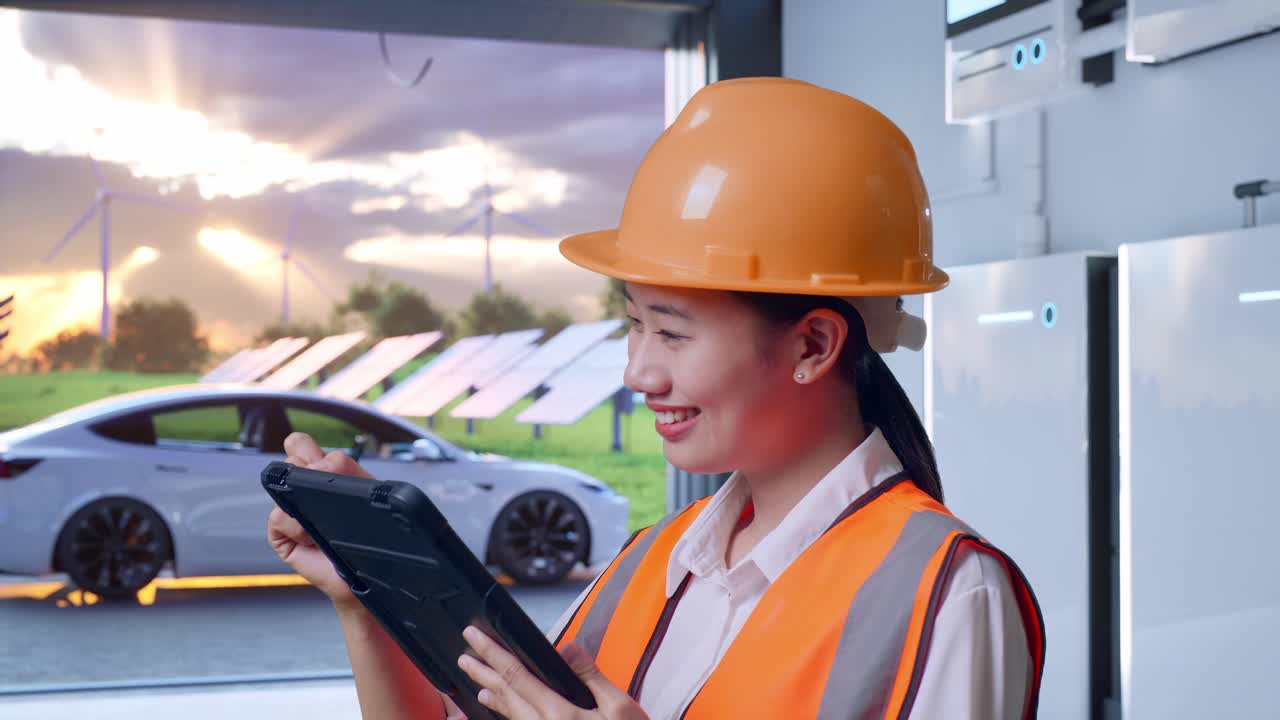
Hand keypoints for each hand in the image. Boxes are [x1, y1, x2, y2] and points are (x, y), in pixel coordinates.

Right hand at [267, 432, 373, 607]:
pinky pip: (278, 518)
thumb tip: (324, 461)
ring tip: (325, 519)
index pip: (301, 446)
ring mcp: (290, 511)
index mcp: (323, 475)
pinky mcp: (281, 535)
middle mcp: (303, 490)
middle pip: (290, 458)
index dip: (305, 447)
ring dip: (306, 499)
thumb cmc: (370, 538)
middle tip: (324, 487)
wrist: (368, 577)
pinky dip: (297, 526)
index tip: (322, 462)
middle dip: (306, 466)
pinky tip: (312, 537)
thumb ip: (347, 472)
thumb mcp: (366, 496)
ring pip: (283, 484)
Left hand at [457, 626, 648, 719]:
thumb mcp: (619, 708)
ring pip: (510, 716)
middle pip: (505, 696)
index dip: (492, 653)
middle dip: (483, 673)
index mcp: (558, 713)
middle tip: (464, 657)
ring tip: (477, 685)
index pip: (516, 676)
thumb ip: (591, 677)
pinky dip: (507, 716)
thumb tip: (566, 648)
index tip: (474, 636)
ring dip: (493, 697)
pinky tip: (503, 712)